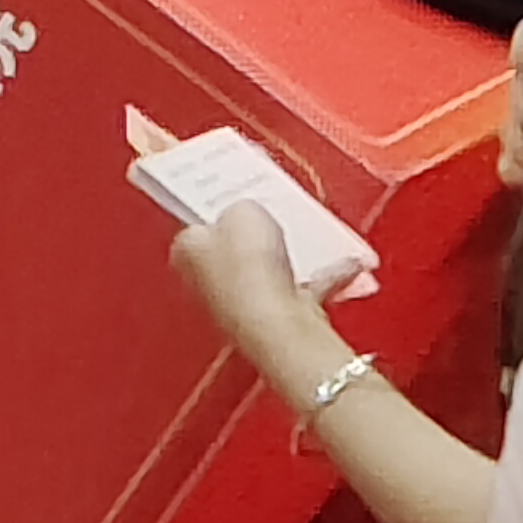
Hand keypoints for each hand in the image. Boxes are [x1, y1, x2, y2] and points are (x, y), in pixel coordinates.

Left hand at [169, 202, 319, 372]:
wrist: (276, 318)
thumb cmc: (248, 269)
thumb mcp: (243, 210)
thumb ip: (241, 209)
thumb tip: (245, 213)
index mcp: (185, 251)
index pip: (196, 225)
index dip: (219, 212)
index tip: (238, 202)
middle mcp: (204, 284)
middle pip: (231, 251)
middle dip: (254, 237)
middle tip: (272, 221)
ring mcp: (236, 305)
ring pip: (264, 273)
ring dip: (287, 259)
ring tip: (308, 243)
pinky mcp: (267, 320)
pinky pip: (295, 292)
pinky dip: (316, 279)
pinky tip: (336, 267)